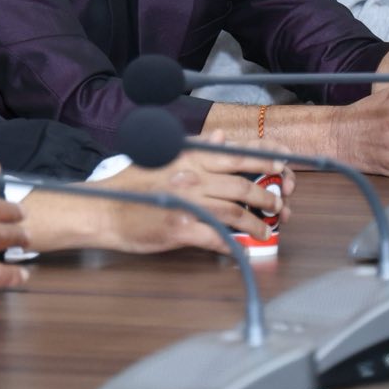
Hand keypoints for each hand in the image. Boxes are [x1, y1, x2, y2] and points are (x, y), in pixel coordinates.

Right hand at [98, 149, 290, 239]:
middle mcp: (191, 176)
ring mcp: (187, 203)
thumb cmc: (132, 184)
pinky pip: (216, 238)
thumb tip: (221, 137)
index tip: (285, 162)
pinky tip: (244, 250)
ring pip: (235, 212)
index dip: (265, 158)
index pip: (236, 154)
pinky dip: (234, 245)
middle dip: (268, 195)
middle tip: (281, 204)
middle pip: (242, 184)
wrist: (104, 210)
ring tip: (267, 228)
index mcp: (189, 156)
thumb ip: (194, 146)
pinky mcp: (180, 229)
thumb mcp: (161, 156)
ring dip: (257, 222)